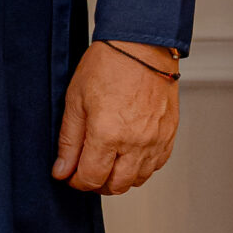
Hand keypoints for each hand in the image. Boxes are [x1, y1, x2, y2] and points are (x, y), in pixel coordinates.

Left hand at [53, 41, 179, 194]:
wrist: (141, 45)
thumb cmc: (108, 65)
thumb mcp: (75, 101)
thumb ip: (69, 141)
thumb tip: (62, 170)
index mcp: (108, 134)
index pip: (91, 178)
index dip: (76, 181)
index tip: (69, 174)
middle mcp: (135, 142)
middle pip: (115, 186)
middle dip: (97, 183)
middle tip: (86, 169)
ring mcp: (156, 140)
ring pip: (137, 180)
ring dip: (119, 177)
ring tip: (106, 160)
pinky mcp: (169, 135)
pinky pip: (156, 166)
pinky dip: (140, 167)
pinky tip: (127, 153)